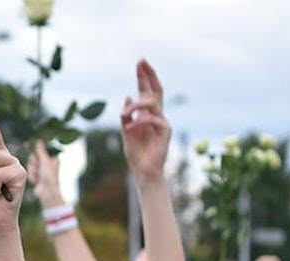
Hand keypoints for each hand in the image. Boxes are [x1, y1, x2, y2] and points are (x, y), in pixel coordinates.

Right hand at [29, 141, 65, 209]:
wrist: (47, 193)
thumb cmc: (50, 178)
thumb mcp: (45, 161)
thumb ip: (41, 151)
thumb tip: (39, 141)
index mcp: (52, 158)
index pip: (41, 149)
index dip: (35, 148)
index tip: (27, 143)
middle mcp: (46, 164)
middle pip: (34, 157)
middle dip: (34, 162)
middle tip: (38, 167)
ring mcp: (41, 171)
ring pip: (30, 165)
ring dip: (33, 171)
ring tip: (39, 176)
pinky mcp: (36, 177)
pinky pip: (29, 172)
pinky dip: (32, 176)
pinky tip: (37, 181)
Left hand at [120, 60, 170, 184]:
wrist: (143, 170)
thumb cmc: (135, 152)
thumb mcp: (126, 131)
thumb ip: (127, 116)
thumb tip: (128, 96)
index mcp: (146, 114)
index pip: (147, 91)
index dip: (144, 76)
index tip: (140, 62)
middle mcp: (156, 114)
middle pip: (156, 90)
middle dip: (149, 75)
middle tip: (142, 61)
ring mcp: (162, 121)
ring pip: (151, 103)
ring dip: (135, 106)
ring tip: (123, 116)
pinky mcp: (166, 130)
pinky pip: (153, 119)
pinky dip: (140, 121)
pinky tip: (130, 128)